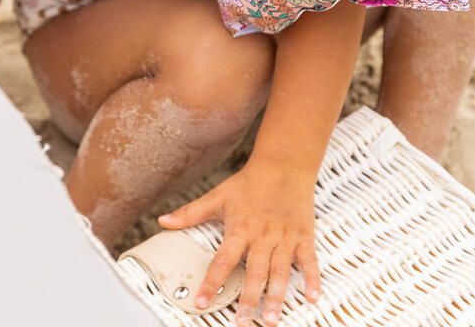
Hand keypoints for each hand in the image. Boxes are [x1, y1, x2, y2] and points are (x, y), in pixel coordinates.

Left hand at [157, 155, 320, 325]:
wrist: (284, 164)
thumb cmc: (250, 182)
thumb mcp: (218, 195)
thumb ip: (190, 212)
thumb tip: (162, 221)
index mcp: (241, 227)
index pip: (223, 259)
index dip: (211, 281)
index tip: (201, 301)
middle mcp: (263, 235)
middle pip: (255, 271)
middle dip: (248, 298)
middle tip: (242, 321)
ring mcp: (285, 237)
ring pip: (281, 271)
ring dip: (276, 296)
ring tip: (271, 319)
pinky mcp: (303, 236)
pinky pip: (309, 260)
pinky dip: (312, 279)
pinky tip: (312, 297)